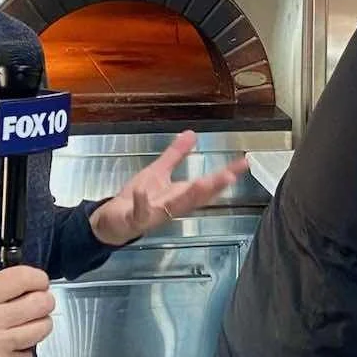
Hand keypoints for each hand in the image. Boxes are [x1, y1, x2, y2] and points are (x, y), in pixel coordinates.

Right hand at [0, 266, 54, 356]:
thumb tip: (25, 288)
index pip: (23, 278)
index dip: (39, 279)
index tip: (40, 283)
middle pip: (41, 303)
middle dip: (45, 302)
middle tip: (40, 305)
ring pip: (42, 329)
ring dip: (40, 326)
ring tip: (30, 327)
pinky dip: (24, 354)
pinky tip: (14, 350)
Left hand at [89, 130, 247, 246]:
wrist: (113, 222)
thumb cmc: (137, 199)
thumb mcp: (158, 172)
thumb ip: (175, 155)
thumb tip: (191, 134)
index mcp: (179, 195)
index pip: (207, 184)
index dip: (225, 174)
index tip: (243, 163)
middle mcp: (172, 207)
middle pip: (196, 197)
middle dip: (213, 187)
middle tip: (231, 176)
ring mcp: (154, 214)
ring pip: (174, 208)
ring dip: (188, 197)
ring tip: (201, 183)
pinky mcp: (135, 219)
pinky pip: (139, 212)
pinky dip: (141, 202)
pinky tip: (142, 191)